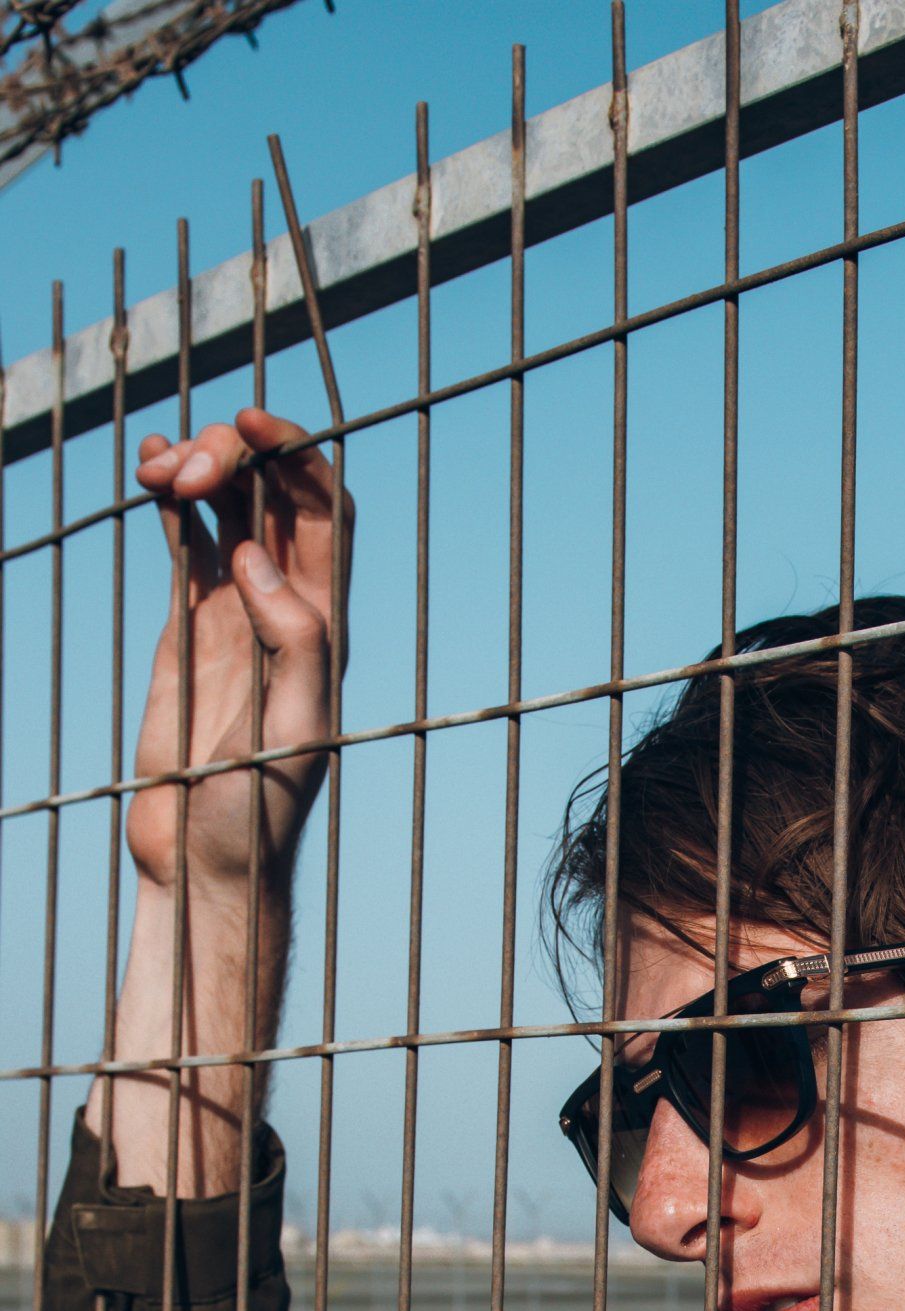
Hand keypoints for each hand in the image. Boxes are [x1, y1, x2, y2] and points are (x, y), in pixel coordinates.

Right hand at [127, 406, 348, 895]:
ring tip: (157, 464)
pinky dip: (170, 500)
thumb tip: (258, 556)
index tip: (250, 424)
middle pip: (273, 496)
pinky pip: (187, 543)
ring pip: (226, 509)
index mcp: (325, 627)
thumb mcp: (296, 736)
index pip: (326, 514)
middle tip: (187, 463)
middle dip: (234, 457)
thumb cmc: (257, 816)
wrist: (204, 861)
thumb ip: (293, 644)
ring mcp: (236, 612)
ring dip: (196, 467)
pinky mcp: (189, 628)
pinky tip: (148, 471)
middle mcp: (285, 608)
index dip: (298, 456)